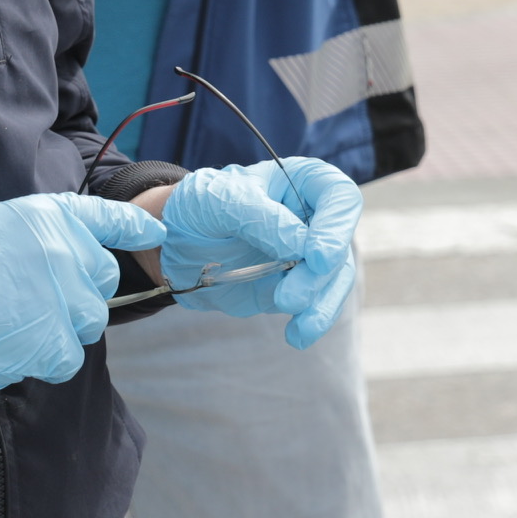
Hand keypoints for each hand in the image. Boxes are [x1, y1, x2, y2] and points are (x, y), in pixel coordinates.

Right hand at [0, 190, 166, 390]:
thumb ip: (38, 241)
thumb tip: (59, 264)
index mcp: (51, 218)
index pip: (111, 218)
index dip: (137, 226)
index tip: (155, 232)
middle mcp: (67, 253)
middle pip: (102, 284)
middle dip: (79, 296)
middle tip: (37, 303)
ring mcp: (63, 299)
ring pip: (86, 324)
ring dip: (60, 330)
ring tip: (15, 326)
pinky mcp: (51, 343)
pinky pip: (67, 358)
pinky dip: (46, 359)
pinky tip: (12, 349)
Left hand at [162, 157, 362, 347]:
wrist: (176, 240)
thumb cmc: (202, 204)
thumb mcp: (222, 200)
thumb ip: (262, 220)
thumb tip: (302, 249)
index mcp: (304, 182)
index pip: (339, 197)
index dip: (335, 228)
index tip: (314, 257)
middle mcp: (314, 217)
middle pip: (340, 246)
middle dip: (319, 277)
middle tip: (288, 298)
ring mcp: (308, 255)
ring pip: (334, 281)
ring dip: (320, 306)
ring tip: (299, 329)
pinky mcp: (295, 285)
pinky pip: (314, 304)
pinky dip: (310, 321)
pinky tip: (296, 335)